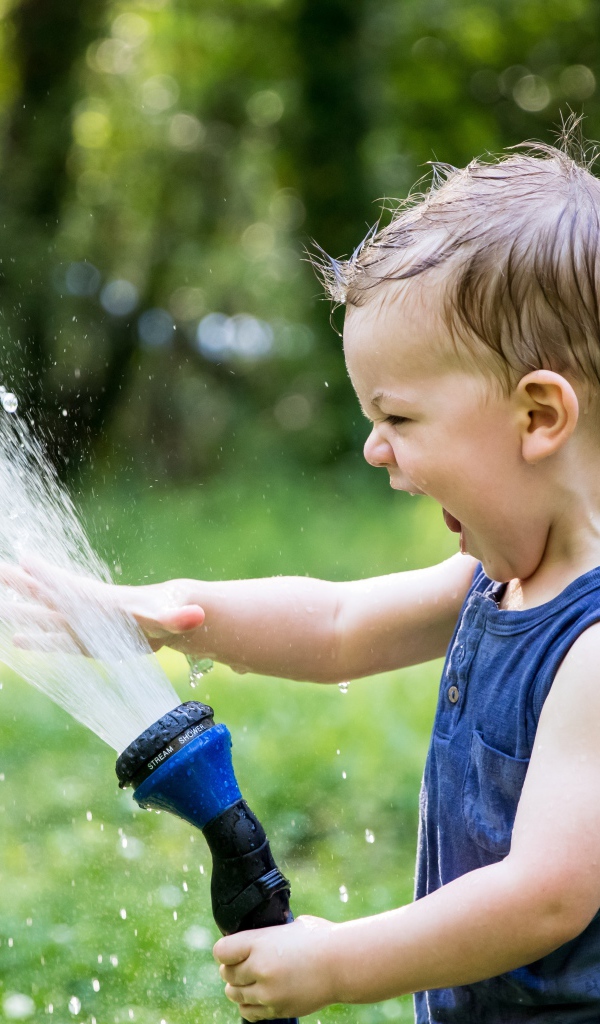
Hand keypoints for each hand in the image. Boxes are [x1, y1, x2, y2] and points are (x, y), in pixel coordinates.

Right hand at [0, 558, 205, 652]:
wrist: (168, 618)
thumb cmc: (167, 613)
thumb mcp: (172, 616)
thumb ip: (180, 617)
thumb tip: (196, 615)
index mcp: (101, 601)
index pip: (70, 586)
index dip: (49, 575)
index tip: (27, 560)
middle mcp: (86, 610)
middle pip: (47, 594)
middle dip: (22, 583)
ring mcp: (82, 625)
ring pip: (45, 616)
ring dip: (21, 611)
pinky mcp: (85, 641)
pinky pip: (54, 641)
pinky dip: (36, 640)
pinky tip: (18, 642)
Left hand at [213, 916, 337, 1020]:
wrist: (342, 964)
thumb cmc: (320, 938)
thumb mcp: (290, 926)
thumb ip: (268, 936)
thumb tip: (255, 938)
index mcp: (259, 944)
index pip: (221, 951)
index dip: (225, 950)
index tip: (232, 950)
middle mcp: (259, 969)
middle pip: (226, 974)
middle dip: (231, 969)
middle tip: (243, 965)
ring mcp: (267, 993)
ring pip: (234, 994)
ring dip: (239, 987)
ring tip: (251, 980)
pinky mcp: (276, 1010)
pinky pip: (248, 1012)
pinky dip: (250, 1004)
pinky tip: (259, 994)